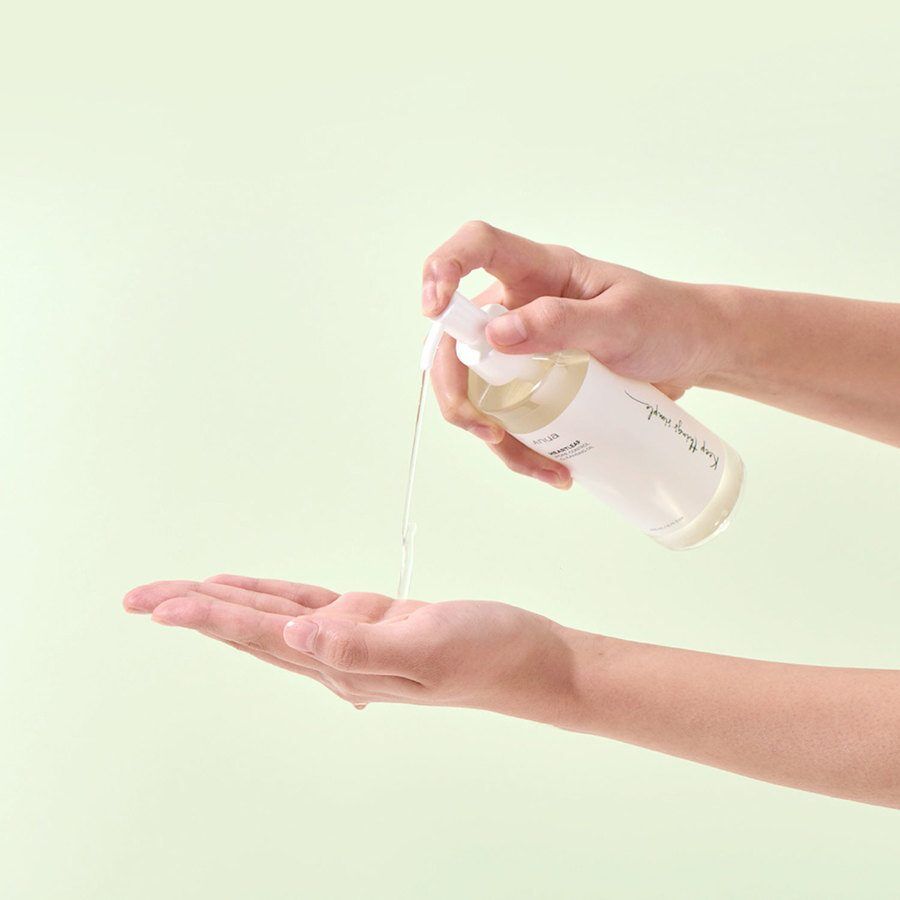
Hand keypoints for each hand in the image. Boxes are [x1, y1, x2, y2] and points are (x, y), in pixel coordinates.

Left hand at [123, 575, 573, 719]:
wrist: (531, 662)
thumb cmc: (490, 655)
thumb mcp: (428, 649)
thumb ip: (362, 646)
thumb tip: (297, 636)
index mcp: (344, 663)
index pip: (260, 633)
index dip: (207, 615)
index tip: (158, 603)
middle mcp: (338, 656)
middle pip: (251, 629)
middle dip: (194, 611)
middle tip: (140, 597)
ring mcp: (354, 641)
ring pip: (274, 617)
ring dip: (226, 603)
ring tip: (181, 593)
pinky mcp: (376, 623)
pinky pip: (311, 605)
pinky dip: (276, 596)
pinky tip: (256, 594)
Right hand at [422, 221, 734, 486]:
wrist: (695, 352)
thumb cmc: (665, 320)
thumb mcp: (622, 319)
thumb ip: (563, 322)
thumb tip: (496, 335)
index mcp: (538, 272)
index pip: (476, 247)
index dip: (443, 267)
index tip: (433, 308)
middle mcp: (519, 308)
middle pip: (456, 341)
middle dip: (456, 391)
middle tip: (485, 432)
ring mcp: (522, 350)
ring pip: (477, 392)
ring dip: (495, 436)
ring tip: (544, 468)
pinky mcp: (534, 386)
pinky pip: (508, 418)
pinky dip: (522, 451)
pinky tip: (555, 470)